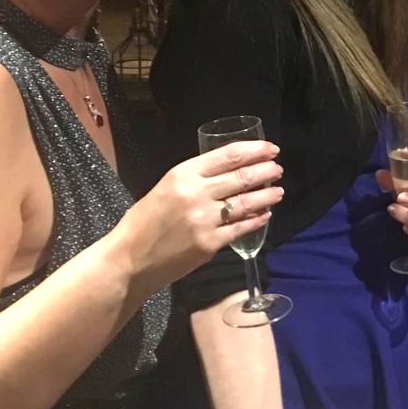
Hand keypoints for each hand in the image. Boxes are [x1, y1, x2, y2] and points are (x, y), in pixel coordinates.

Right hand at [112, 140, 283, 292]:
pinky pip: (241, 228)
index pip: (228, 155)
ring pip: (247, 202)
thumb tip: (232, 170)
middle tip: (278, 169)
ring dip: (267, 195)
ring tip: (279, 191)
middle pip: (242, 176)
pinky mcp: (209, 243)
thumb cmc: (144, 222)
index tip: (271, 149)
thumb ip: (196, 178)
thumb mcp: (166, 187)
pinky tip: (265, 215)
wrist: (128, 260)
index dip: (255, 150)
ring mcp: (204, 219)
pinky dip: (256, 220)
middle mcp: (195, 193)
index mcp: (182, 174)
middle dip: (266, 171)